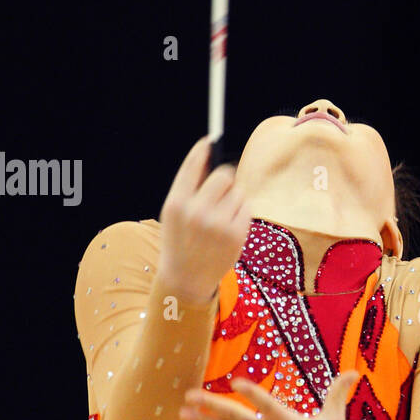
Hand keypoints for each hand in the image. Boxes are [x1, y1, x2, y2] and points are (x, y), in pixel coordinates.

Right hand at [156, 136, 248, 303]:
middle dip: (225, 177)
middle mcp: (197, 212)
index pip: (193, 166)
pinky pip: (246, 207)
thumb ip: (187, 187)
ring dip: (232, 198)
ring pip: (237, 191)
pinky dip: (240, 211)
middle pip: (224, 174)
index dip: (203, 149)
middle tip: (221, 186)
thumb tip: (207, 154)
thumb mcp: (173, 214)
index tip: (210, 139)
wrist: (186, 279)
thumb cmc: (179, 241)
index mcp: (177, 203)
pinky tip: (228, 226)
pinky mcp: (237, 234)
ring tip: (220, 216)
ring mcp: (219, 224)